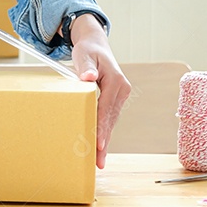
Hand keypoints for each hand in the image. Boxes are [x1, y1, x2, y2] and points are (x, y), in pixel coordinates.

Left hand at [70, 14, 131, 168]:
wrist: (95, 45)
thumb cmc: (88, 50)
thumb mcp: (84, 55)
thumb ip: (85, 67)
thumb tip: (87, 78)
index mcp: (115, 80)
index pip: (106, 108)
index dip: (102, 127)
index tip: (99, 144)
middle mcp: (122, 89)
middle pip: (111, 119)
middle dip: (104, 140)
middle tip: (98, 161)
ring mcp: (120, 95)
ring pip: (111, 121)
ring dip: (105, 140)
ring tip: (99, 160)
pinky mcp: (115, 100)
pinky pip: (110, 118)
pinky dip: (104, 132)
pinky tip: (100, 147)